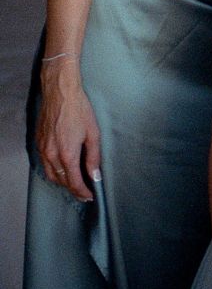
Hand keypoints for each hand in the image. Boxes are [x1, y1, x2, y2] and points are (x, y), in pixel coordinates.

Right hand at [36, 61, 100, 201]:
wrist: (60, 92)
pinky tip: (63, 167)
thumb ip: (94, 157)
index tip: (90, 196)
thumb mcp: (93, 134)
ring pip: (51, 174)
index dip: (82, 192)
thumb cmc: (79, 110)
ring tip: (75, 182)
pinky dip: (54, 170)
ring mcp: (43, 149)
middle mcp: (52, 155)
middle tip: (84, 191)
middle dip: (73, 189)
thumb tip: (95, 176)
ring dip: (62, 181)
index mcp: (67, 154)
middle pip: (61, 181)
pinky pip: (45, 163)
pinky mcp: (39, 142)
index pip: (74, 182)